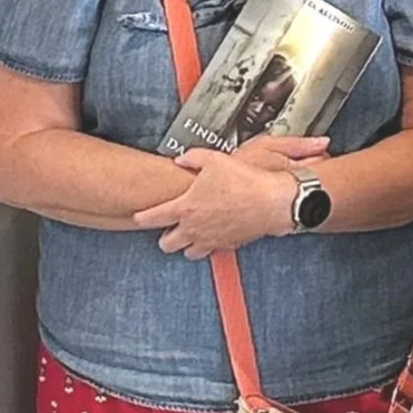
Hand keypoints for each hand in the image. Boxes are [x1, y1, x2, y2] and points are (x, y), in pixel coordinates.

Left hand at [134, 135, 327, 258]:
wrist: (273, 201)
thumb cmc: (246, 182)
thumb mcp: (214, 159)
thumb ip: (193, 159)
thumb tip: (183, 159)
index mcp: (185, 208)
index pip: (151, 218)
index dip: (141, 217)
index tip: (139, 215)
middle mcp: (194, 228)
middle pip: (166, 244)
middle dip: (165, 236)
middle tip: (169, 227)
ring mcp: (211, 239)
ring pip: (188, 253)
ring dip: (187, 245)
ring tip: (191, 234)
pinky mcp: (228, 245)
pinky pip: (212, 251)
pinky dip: (209, 245)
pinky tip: (214, 234)